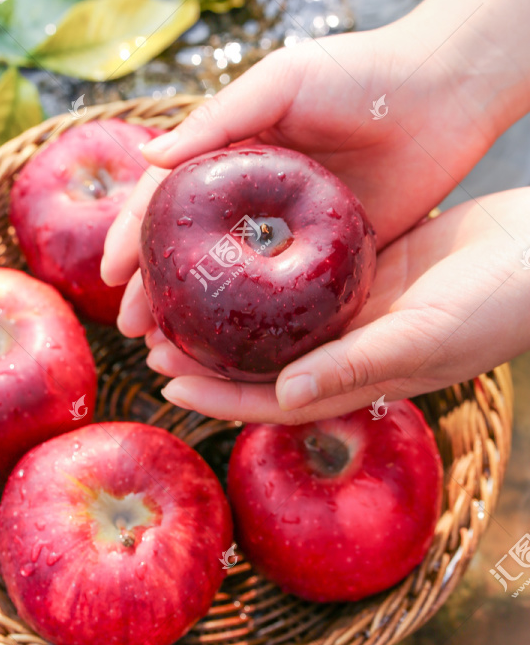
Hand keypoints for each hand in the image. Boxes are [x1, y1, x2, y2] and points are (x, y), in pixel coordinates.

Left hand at [144, 187, 529, 422]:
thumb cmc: (498, 303)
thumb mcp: (426, 335)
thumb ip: (356, 366)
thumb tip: (281, 396)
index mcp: (358, 378)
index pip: (272, 399)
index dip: (218, 394)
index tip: (164, 379)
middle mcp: (349, 348)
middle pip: (262, 359)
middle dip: (208, 353)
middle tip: (150, 333)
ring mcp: (357, 309)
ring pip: (277, 317)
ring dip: (230, 309)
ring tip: (179, 290)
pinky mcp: (366, 269)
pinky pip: (304, 275)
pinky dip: (268, 268)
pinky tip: (236, 246)